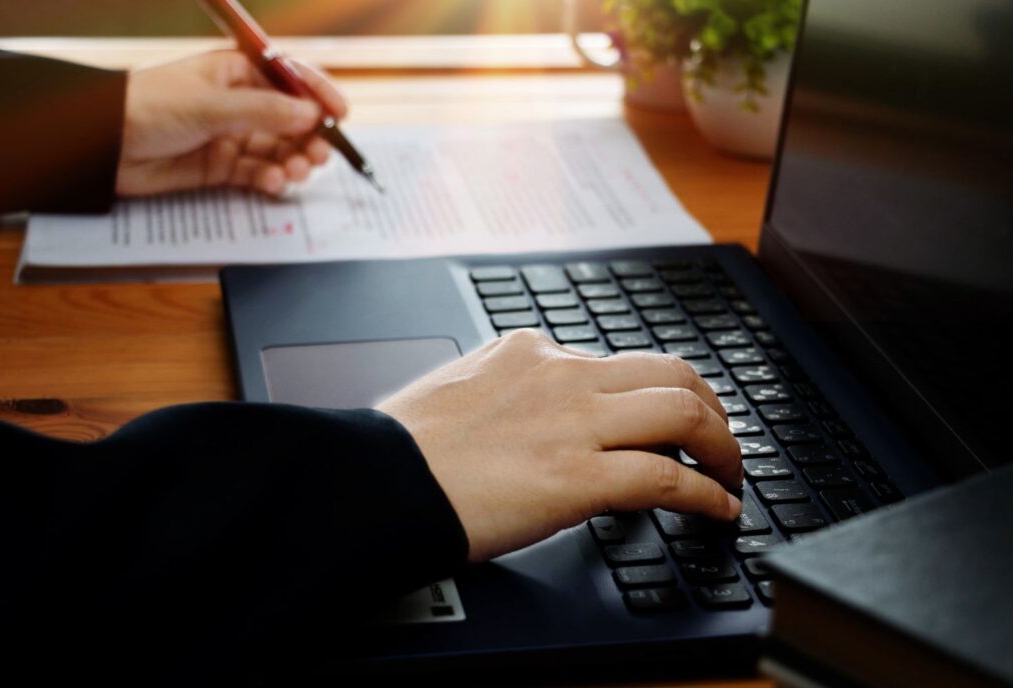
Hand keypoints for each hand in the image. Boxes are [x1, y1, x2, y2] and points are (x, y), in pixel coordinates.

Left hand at [116, 50, 346, 197]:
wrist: (102, 145)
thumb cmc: (147, 107)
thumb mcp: (210, 105)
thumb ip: (263, 112)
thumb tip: (310, 115)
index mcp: (236, 71)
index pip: (289, 78)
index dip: (317, 94)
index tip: (340, 114)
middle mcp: (238, 102)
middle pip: (290, 118)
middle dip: (309, 136)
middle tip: (319, 154)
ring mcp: (230, 135)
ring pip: (277, 148)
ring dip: (293, 160)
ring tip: (296, 171)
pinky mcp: (220, 166)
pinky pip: (257, 172)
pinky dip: (270, 179)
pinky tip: (272, 182)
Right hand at [377, 330, 742, 563]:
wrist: (378, 480)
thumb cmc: (403, 444)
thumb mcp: (458, 384)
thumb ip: (503, 381)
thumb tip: (523, 395)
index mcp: (531, 350)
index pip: (615, 361)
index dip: (651, 392)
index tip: (663, 416)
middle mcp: (562, 375)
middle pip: (671, 372)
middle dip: (709, 404)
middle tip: (717, 436)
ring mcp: (575, 423)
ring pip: (685, 412)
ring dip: (723, 444)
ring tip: (731, 471)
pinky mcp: (579, 477)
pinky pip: (668, 479)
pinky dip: (707, 495)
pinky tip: (719, 509)